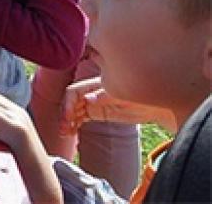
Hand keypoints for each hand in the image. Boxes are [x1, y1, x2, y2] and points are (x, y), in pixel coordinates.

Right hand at [61, 77, 176, 132]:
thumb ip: (104, 97)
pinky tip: (71, 132)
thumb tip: (87, 99)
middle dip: (65, 115)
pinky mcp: (97, 112)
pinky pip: (80, 118)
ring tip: (65, 133)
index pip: (73, 92)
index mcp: (95, 85)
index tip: (68, 117)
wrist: (155, 108)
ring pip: (73, 111)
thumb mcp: (122, 97)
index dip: (68, 104)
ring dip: (67, 121)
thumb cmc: (140, 98)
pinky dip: (74, 124)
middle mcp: (90, 93)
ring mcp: (93, 103)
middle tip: (63, 129)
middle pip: (71, 102)